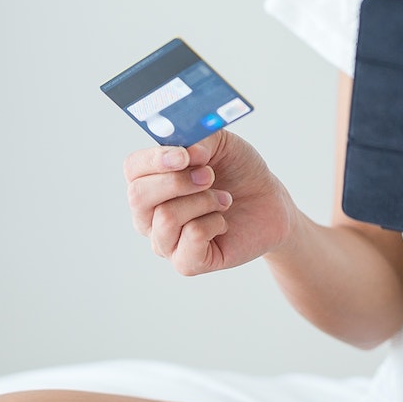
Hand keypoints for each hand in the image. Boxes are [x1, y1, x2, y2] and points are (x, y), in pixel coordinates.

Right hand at [123, 130, 295, 275]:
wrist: (269, 203)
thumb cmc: (238, 171)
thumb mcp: (223, 143)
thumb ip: (201, 138)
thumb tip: (187, 150)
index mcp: (150, 181)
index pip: (133, 169)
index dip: (155, 160)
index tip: (185, 155)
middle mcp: (149, 214)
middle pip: (139, 196)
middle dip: (178, 182)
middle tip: (209, 175)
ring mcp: (165, 241)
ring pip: (166, 218)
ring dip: (203, 201)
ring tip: (223, 199)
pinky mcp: (187, 263)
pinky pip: (191, 238)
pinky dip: (213, 223)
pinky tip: (222, 222)